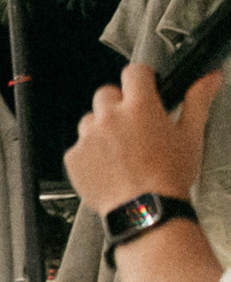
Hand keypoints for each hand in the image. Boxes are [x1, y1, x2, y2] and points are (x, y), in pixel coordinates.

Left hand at [66, 65, 219, 213]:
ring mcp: (87, 137)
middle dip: (120, 105)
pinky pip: (79, 146)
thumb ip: (198, 100)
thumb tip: (210, 78)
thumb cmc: (168, 177)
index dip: (142, 79)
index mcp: (140, 107)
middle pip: (107, 94)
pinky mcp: (73, 157)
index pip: (134, 71)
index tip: (145, 88)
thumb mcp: (190, 135)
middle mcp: (109, 117)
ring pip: (90, 120)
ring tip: (122, 151)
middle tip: (135, 126)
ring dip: (102, 129)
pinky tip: (109, 166)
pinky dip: (90, 153)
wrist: (145, 210)